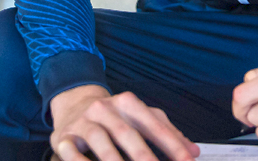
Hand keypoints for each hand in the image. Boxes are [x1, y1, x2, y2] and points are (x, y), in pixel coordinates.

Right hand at [50, 85, 199, 160]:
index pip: (154, 124)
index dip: (172, 145)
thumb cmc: (114, 115)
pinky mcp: (64, 136)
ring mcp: (84, 121)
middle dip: (144, 156)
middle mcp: (106, 109)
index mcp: (128, 103)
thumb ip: (168, 132)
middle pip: (127, 133)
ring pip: (100, 141)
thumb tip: (193, 151)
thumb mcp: (141, 117)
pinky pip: (72, 151)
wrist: (74, 102)